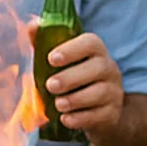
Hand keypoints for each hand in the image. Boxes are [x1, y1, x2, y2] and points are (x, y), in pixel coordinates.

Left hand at [32, 23, 124, 140]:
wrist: (98, 110)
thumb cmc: (74, 78)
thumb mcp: (60, 61)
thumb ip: (46, 43)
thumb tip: (32, 26)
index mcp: (96, 51)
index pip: (91, 43)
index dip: (72, 49)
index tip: (51, 58)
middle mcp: (109, 69)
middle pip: (98, 68)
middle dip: (71, 77)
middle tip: (50, 85)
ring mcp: (114, 92)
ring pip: (100, 93)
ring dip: (76, 99)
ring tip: (58, 104)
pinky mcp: (112, 114)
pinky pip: (100, 115)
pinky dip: (81, 118)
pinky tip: (66, 119)